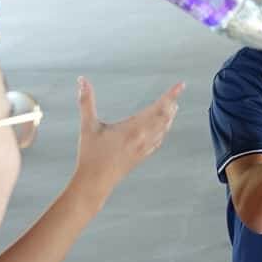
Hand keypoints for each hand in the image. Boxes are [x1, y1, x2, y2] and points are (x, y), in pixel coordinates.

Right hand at [70, 77, 183, 196]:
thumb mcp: (88, 126)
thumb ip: (86, 101)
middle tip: (176, 93)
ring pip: (163, 130)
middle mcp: (143, 138)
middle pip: (165, 118)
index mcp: (134, 128)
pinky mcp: (141, 157)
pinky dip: (163, 131)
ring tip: (172, 107)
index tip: (180, 85)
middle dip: (171, 104)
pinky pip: (158, 141)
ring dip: (169, 117)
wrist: (95, 182)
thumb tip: (81, 79)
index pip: (158, 107)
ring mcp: (144, 149)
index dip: (171, 95)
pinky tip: (161, 130)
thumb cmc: (91, 154)